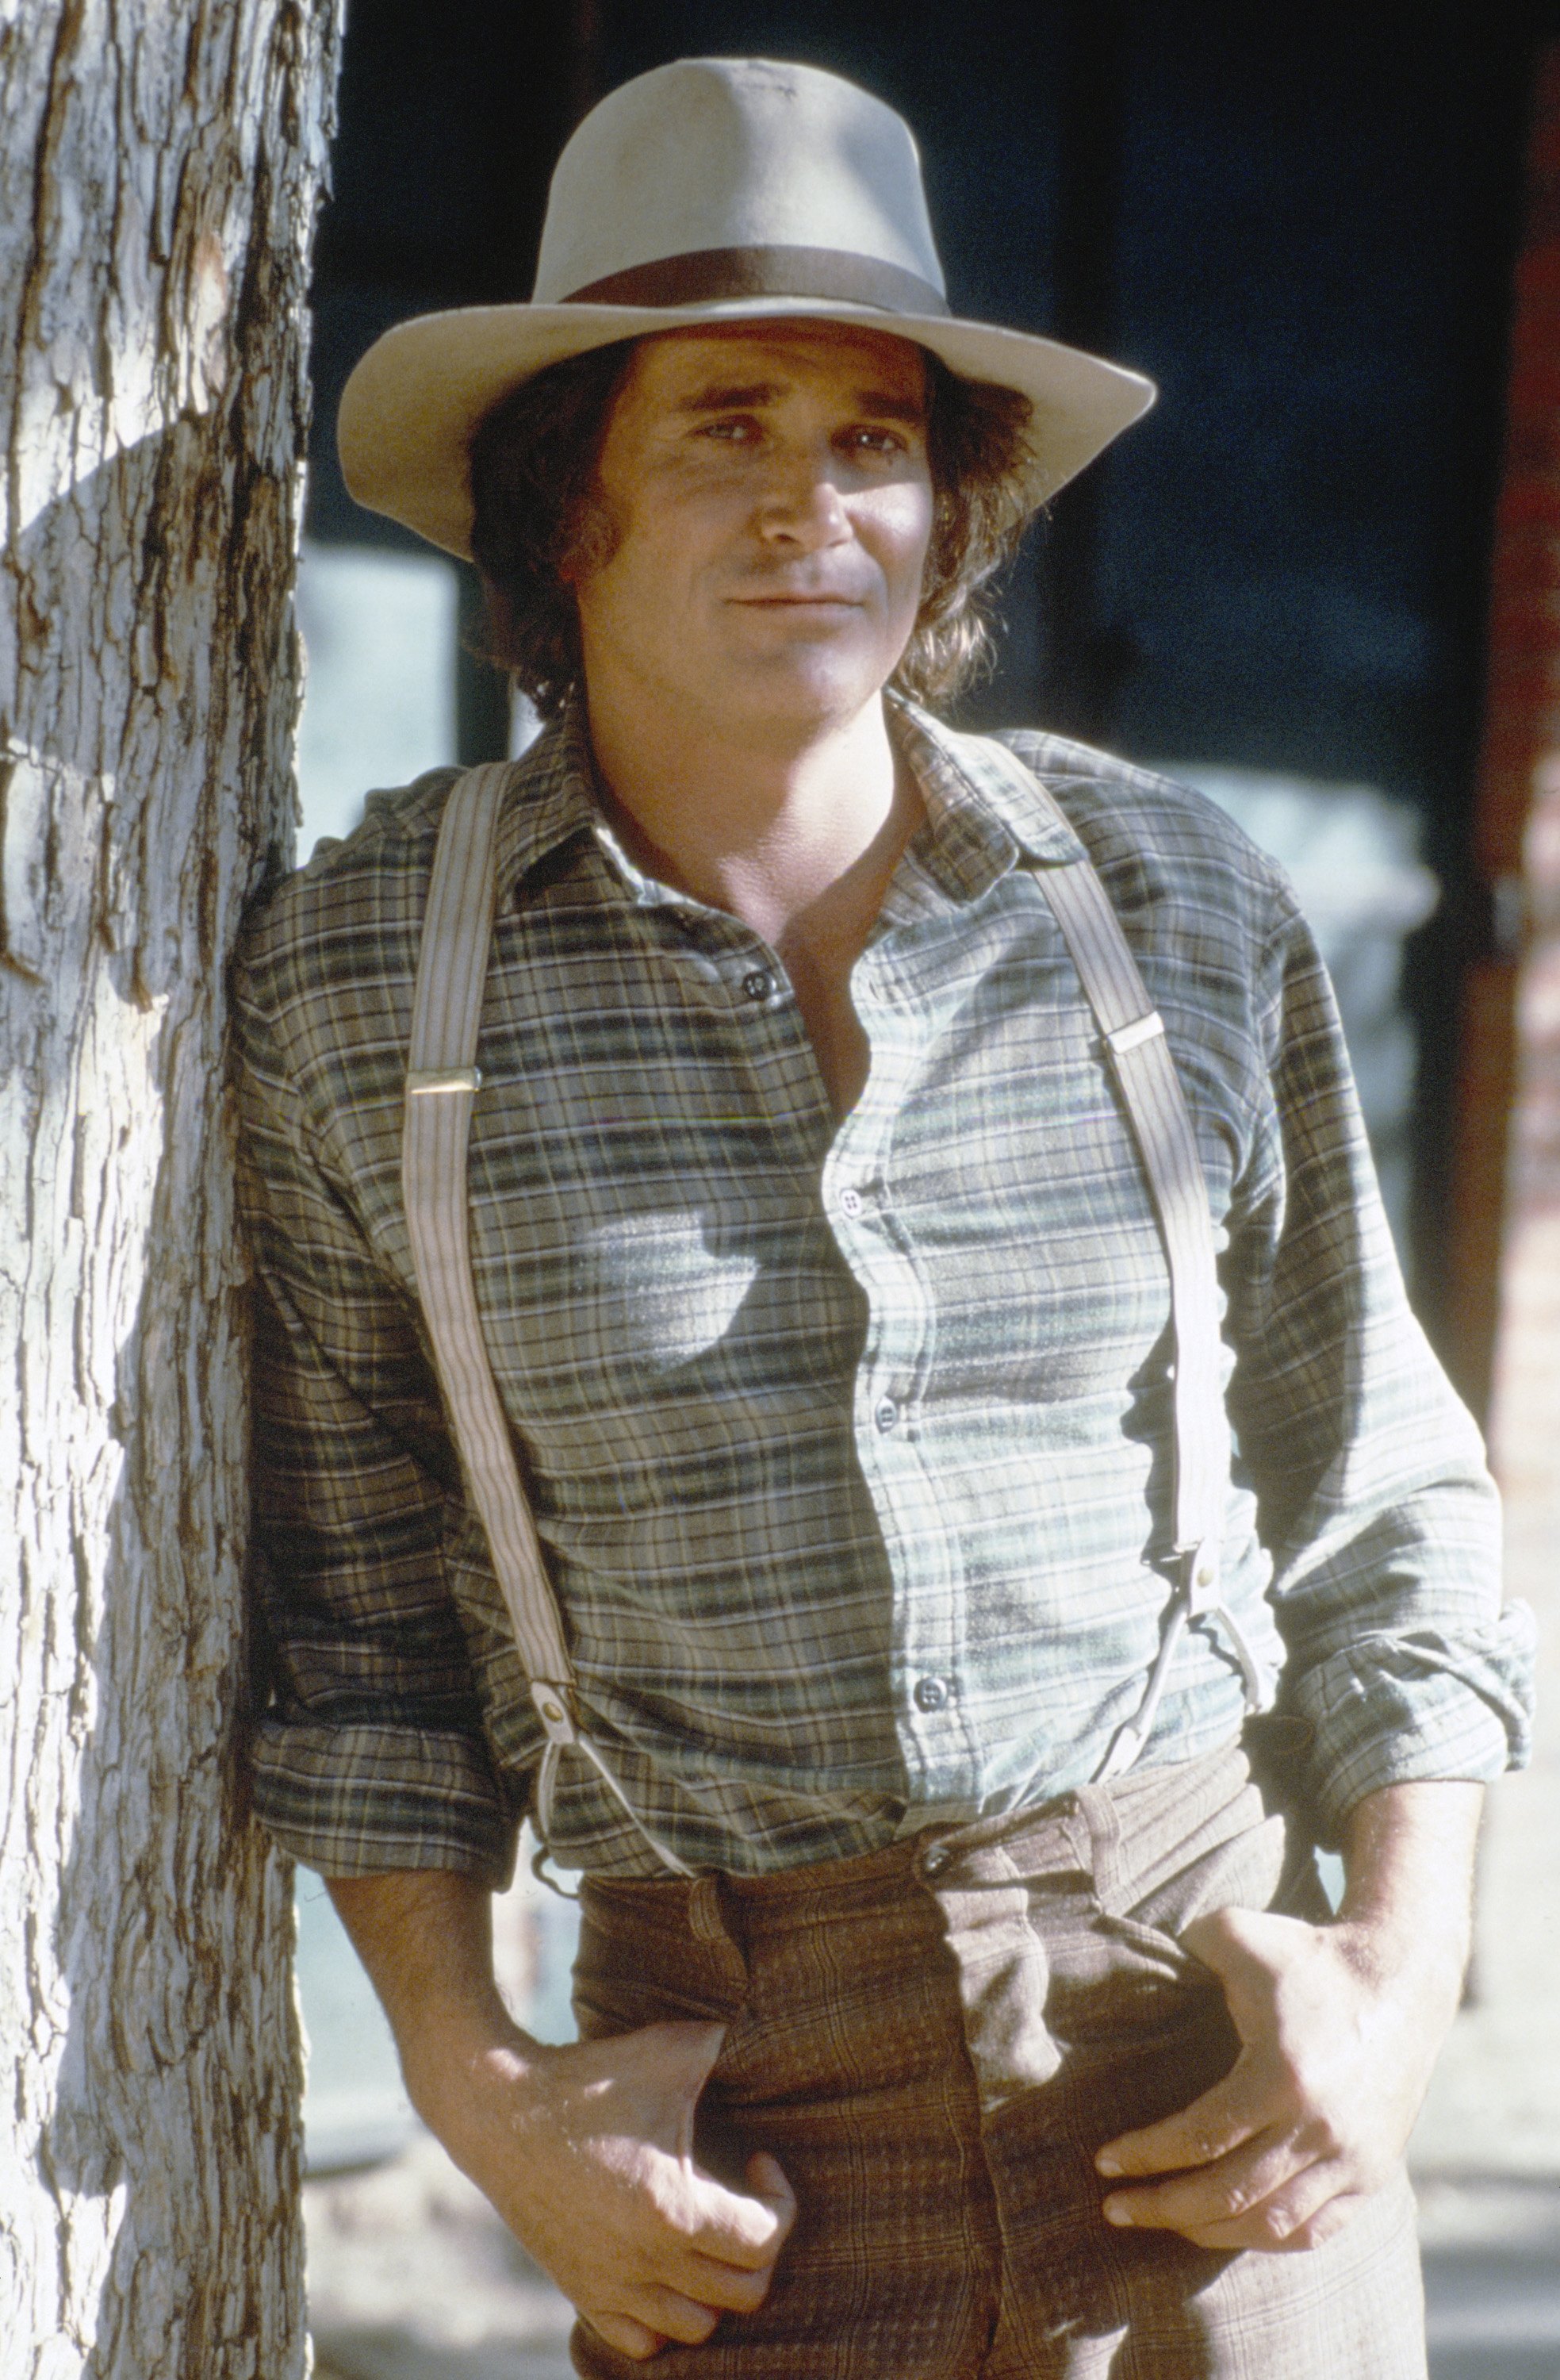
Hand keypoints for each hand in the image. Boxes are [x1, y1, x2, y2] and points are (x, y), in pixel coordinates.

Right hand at [421, 2014, 795, 2358]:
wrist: (499, 2109)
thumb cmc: (589, 2077)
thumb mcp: (670, 2049)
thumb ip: (727, 2042)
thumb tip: (769, 2032)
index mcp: (674, 2212)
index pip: (764, 2243)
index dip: (781, 2200)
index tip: (762, 2159)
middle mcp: (645, 2264)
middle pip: (743, 2294)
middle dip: (759, 2245)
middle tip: (744, 2198)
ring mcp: (610, 2285)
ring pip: (696, 2327)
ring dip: (716, 2287)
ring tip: (708, 2233)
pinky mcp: (581, 2291)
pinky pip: (641, 2342)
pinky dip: (665, 2317)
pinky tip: (665, 2265)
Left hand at [1093, 1902, 1460, 2252]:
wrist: (1402, 1982)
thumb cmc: (1308, 1955)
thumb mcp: (1239, 1932)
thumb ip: (1185, 1946)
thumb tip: (1129, 1965)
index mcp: (1283, 2075)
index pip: (1201, 2138)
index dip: (1146, 2155)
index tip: (1104, 2162)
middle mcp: (1321, 2128)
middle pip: (1229, 2194)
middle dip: (1164, 2207)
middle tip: (1115, 2208)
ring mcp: (1353, 2158)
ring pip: (1270, 2225)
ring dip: (1208, 2231)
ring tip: (1164, 2220)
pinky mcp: (1375, 2173)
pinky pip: (1314, 2231)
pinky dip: (1264, 2238)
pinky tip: (1226, 2226)